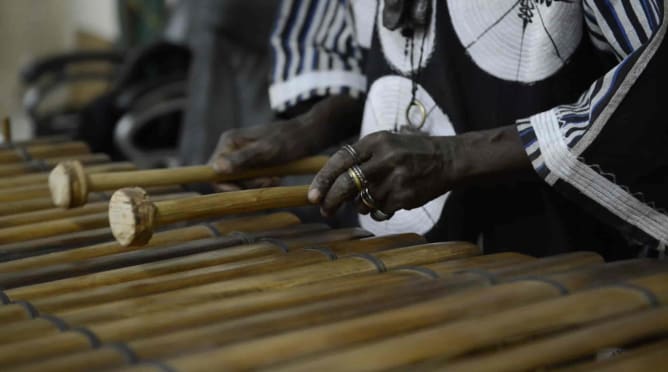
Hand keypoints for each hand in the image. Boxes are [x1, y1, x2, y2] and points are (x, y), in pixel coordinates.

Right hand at [209, 95, 364, 173]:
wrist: (309, 135)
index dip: (226, 185)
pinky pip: (250, 179)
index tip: (246, 190)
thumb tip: (216, 169)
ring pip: (240, 181)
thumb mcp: (266, 152)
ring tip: (275, 179)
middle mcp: (231, 148)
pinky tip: (276, 178)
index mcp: (229, 142)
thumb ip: (242, 159)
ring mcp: (242, 154)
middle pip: (227, 178)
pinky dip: (261, 182)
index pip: (214, 171)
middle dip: (246, 185)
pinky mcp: (252, 161)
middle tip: (269, 181)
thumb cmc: (289, 141)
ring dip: (256, 184)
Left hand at [308, 126, 531, 216]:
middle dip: (331, 200)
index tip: (312, 195)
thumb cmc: (412, 152)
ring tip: (376, 194)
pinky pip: (380, 210)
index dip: (323, 179)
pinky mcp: (405, 196)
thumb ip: (361, 159)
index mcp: (376, 141)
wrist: (449, 159)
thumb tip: (330, 185)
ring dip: (361, 204)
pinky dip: (380, 209)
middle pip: (347, 184)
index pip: (341, 160)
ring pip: (362, 201)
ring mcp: (396, 178)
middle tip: (325, 210)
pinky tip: (393, 198)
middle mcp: (385, 158)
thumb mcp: (386, 143)